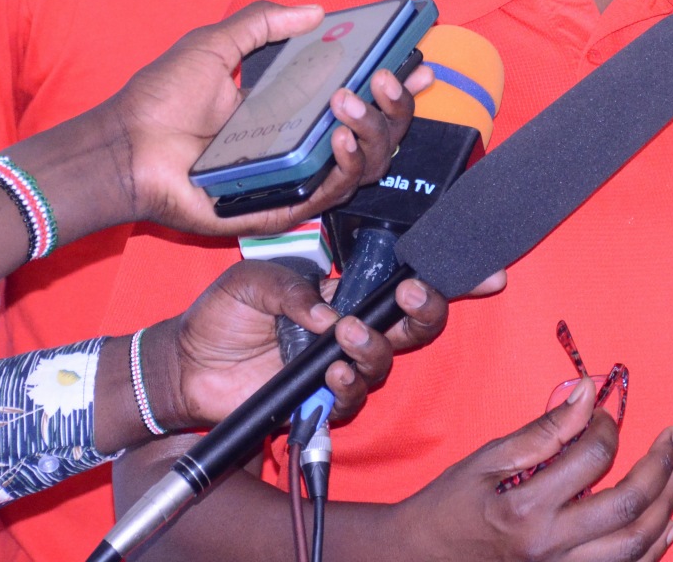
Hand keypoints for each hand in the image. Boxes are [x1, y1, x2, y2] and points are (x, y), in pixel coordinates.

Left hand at [104, 2, 429, 237]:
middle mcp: (304, 146)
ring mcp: (295, 178)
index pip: (362, 100)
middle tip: (387, 78)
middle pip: (377, 136)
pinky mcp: (278, 208)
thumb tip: (316, 10)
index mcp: (296, 110)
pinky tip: (339, 138)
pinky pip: (327, 195)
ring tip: (352, 101)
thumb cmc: (162, 99)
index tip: (417, 61)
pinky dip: (343, 168)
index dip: (397, 85)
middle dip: (396, 107)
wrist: (124, 145)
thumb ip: (263, 24)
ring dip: (372, 132)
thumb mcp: (216, 44)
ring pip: (364, 167)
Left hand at [147, 261, 454, 430]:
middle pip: (414, 325)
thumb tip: (330, 311)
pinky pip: (353, 397)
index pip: (403, 284)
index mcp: (344, 292)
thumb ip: (295, 288)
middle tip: (408, 296)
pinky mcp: (322, 398)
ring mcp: (340, 365)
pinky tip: (330, 371)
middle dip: (425, 309)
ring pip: (387, 361)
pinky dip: (348, 383)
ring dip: (374, 348)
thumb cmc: (222, 314)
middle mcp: (353, 329)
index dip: (447, 279)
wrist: (186, 362)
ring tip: (343, 336)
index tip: (486, 273)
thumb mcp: (254, 279)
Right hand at [390, 382, 672, 560]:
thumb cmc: (450, 506)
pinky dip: (654, 550)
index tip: (606, 411)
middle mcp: (550, 548)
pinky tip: (668, 524)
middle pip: (628, 508)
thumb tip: (586, 393)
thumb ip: (543, 431)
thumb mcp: (487, 459)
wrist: (421, 559)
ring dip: (666, 507)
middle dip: (659, 467)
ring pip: (636, 547)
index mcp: (526, 510)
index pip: (591, 460)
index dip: (607, 427)